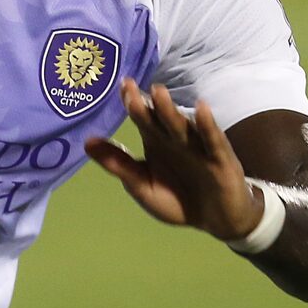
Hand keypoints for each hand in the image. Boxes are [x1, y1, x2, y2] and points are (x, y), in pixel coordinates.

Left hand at [85, 80, 261, 240]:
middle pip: (159, 119)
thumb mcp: (143, 185)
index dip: (131, 104)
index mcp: (156, 141)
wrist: (216, 220)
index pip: (142, 118)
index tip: (120, 88)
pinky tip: (201, 109)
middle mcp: (175, 139)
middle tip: (129, 87)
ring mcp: (198, 146)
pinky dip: (208, 126)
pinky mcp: (220, 159)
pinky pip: (213, 141)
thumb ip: (118, 164)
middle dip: (145, 104)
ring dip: (170, 110)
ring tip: (157, 92)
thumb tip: (86, 142)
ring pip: (182, 126)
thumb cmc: (178, 199)